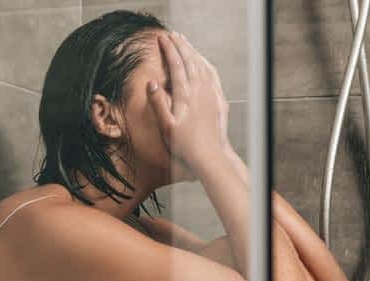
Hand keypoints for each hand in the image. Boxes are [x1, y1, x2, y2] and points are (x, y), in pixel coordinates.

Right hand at [147, 31, 231, 175]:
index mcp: (185, 95)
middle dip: (180, 44)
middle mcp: (199, 90)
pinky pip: (212, 75)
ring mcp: (211, 94)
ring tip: (185, 41)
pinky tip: (203, 61)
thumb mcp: (166, 127)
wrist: (210, 157)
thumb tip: (151, 84)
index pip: (176, 65)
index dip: (168, 49)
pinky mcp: (218, 100)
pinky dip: (206, 63)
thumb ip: (158, 103)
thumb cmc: (185, 146)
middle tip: (171, 34)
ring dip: (192, 51)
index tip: (161, 39)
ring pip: (202, 64)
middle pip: (190, 60)